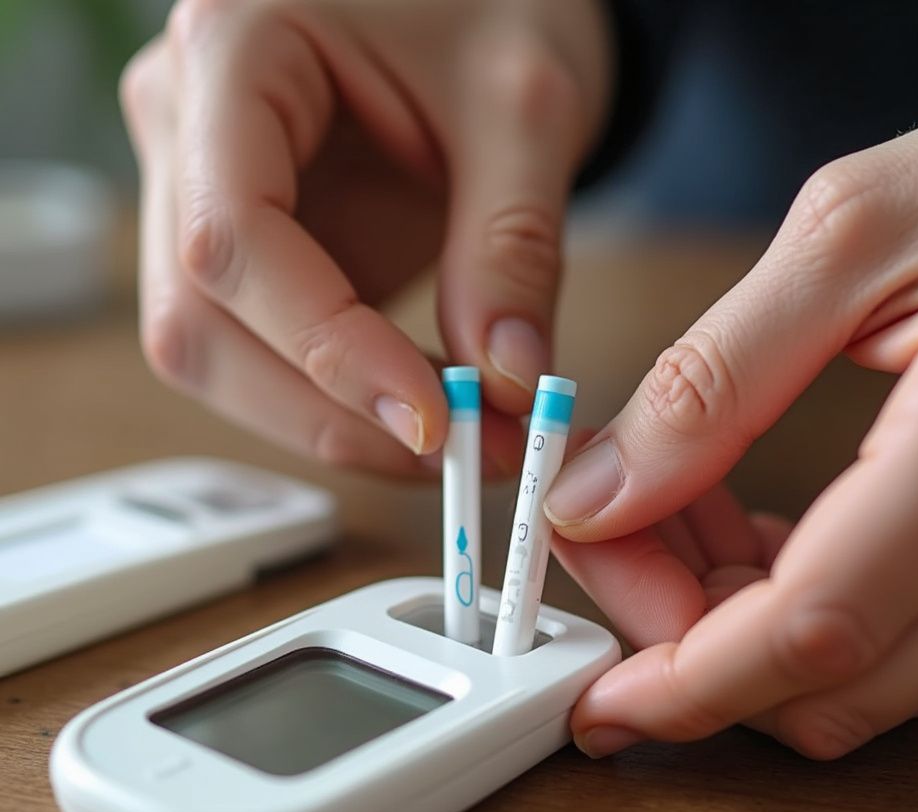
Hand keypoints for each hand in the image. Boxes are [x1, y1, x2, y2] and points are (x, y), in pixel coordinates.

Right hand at [120, 0, 608, 474]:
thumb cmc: (490, 0)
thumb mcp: (526, 106)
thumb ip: (512, 246)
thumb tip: (504, 384)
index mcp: (231, 52)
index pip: (236, 239)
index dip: (329, 351)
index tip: (434, 419)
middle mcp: (187, 128)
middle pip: (199, 321)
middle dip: (328, 413)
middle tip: (457, 455)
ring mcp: (204, 190)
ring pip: (215, 353)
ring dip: (330, 421)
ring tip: (457, 440)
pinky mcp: (249, 246)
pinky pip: (262, 351)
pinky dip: (339, 401)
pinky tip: (424, 410)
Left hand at [548, 84, 917, 759]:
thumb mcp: (848, 236)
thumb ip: (710, 382)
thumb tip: (594, 499)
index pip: (819, 624)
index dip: (689, 682)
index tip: (600, 698)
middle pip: (841, 687)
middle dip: (695, 650)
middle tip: (618, 548)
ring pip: (873, 682)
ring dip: (745, 632)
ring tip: (685, 514)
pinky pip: (917, 648)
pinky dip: (809, 617)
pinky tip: (761, 536)